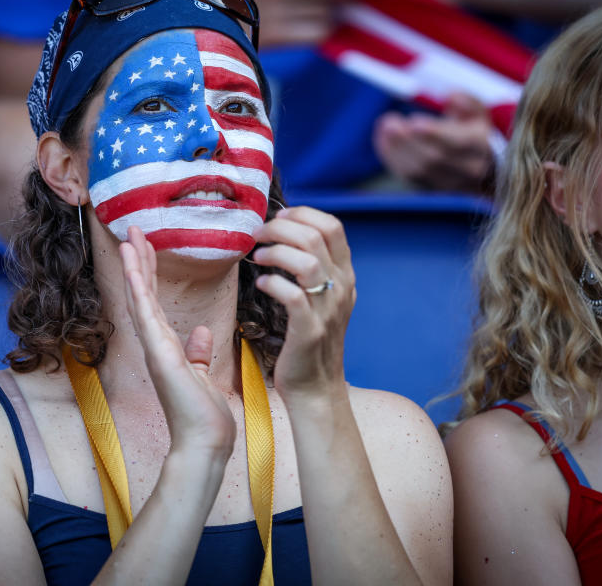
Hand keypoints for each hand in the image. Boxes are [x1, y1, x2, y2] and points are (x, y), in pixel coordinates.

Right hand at [120, 226, 236, 457]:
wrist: (204, 443)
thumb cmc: (203, 415)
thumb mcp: (202, 375)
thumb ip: (197, 353)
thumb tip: (199, 332)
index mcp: (167, 347)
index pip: (155, 302)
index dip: (150, 273)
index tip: (147, 246)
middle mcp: (156, 344)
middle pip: (144, 294)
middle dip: (139, 262)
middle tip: (132, 231)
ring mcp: (154, 348)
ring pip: (140, 299)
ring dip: (134, 267)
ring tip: (128, 238)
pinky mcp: (159, 354)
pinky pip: (145, 314)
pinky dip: (138, 288)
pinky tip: (134, 265)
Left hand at [250, 207, 355, 403]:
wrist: (316, 387)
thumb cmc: (309, 340)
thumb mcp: (322, 298)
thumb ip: (315, 268)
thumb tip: (287, 232)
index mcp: (345, 276)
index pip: (333, 226)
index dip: (303, 214)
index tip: (277, 217)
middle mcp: (341, 289)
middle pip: (316, 237)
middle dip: (281, 228)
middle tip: (257, 235)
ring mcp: (327, 310)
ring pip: (307, 262)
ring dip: (275, 252)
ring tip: (256, 258)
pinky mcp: (310, 330)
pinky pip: (293, 296)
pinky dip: (273, 283)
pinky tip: (262, 283)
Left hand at [373, 93, 495, 193]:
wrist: (482, 171)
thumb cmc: (474, 134)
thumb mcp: (478, 113)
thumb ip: (467, 102)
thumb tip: (451, 96)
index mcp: (480, 146)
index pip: (458, 143)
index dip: (435, 134)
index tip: (414, 122)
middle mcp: (468, 170)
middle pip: (434, 159)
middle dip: (408, 140)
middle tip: (389, 122)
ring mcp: (448, 185)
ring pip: (418, 171)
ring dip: (396, 149)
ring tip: (384, 128)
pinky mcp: (431, 190)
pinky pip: (409, 177)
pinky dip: (393, 159)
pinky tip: (382, 141)